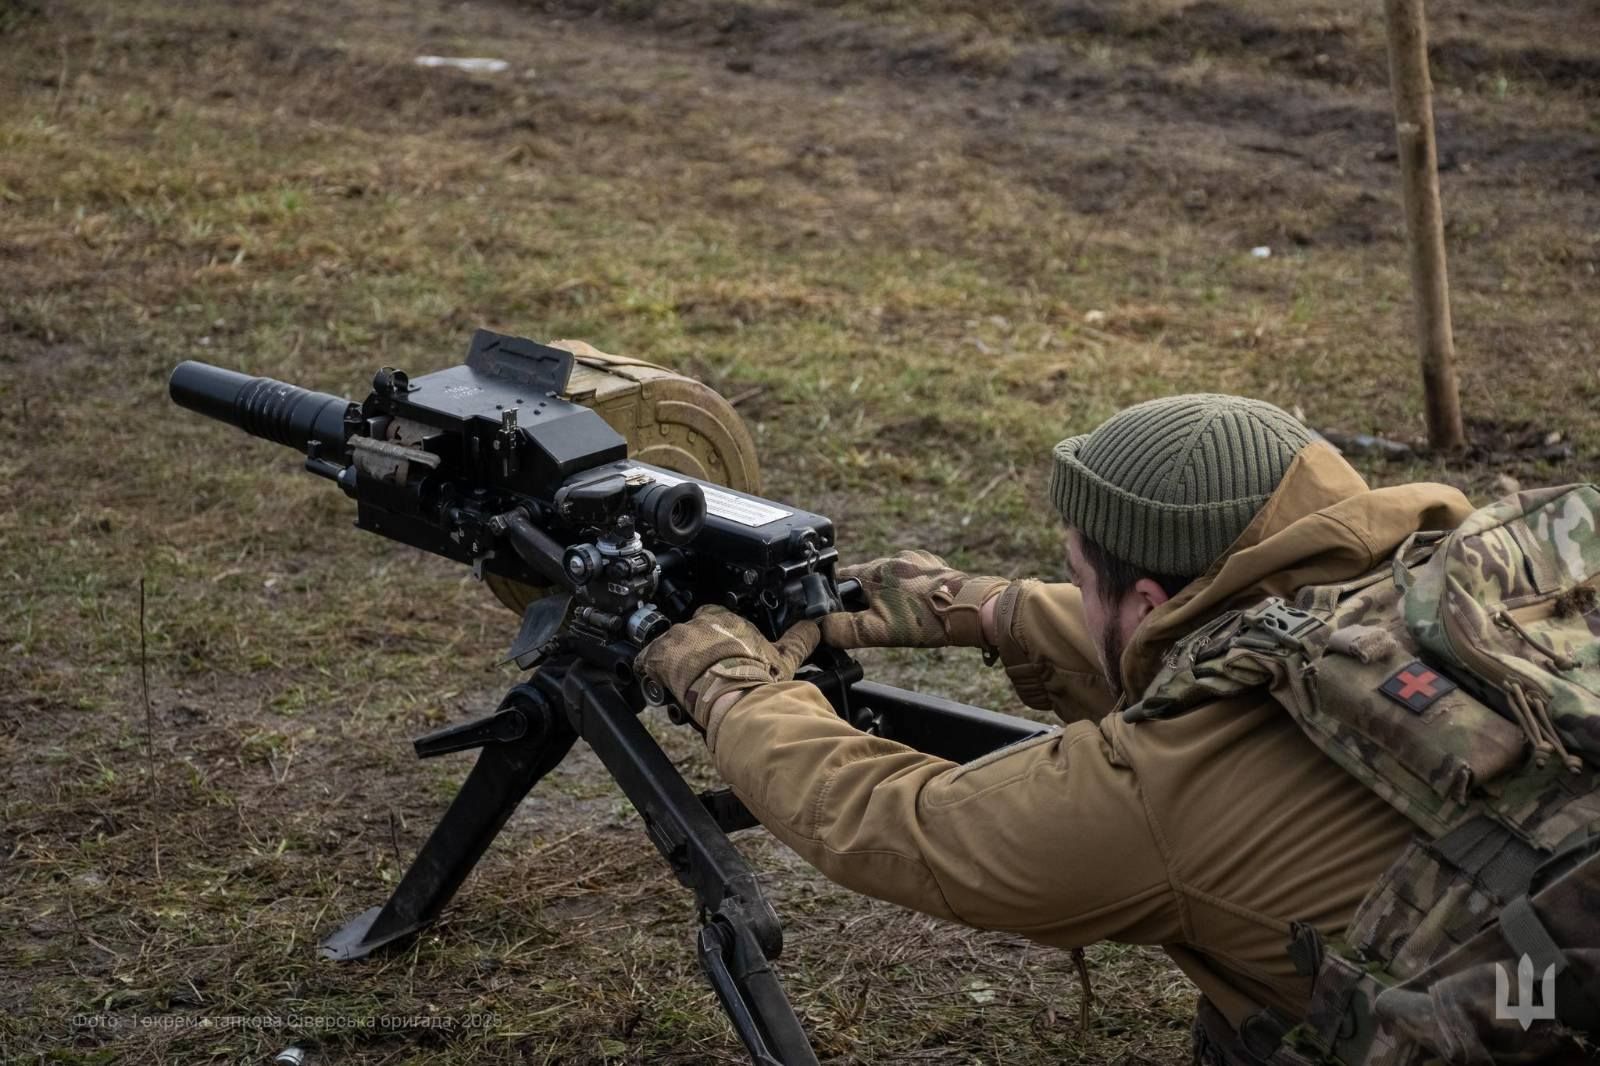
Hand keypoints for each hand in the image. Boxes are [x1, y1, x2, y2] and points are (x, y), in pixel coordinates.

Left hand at [635, 606, 819, 745]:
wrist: (735, 697)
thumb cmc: (758, 678)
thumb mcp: (785, 657)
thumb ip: (800, 638)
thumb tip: (816, 626)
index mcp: (727, 618)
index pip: (713, 616)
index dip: (713, 634)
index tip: (716, 650)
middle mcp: (700, 622)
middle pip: (689, 631)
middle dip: (692, 649)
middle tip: (700, 671)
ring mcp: (677, 638)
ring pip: (668, 645)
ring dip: (672, 660)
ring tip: (682, 681)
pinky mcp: (660, 656)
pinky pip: (647, 661)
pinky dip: (650, 670)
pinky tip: (659, 684)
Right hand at [819, 550, 1007, 650]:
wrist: (970, 610)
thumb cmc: (925, 620)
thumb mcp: (878, 631)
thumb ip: (845, 630)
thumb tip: (820, 629)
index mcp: (875, 571)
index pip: (841, 578)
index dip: (834, 596)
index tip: (836, 611)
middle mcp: (893, 559)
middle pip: (866, 578)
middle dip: (865, 598)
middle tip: (874, 620)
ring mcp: (916, 560)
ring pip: (890, 577)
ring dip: (888, 594)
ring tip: (900, 616)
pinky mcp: (934, 566)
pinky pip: (912, 577)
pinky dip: (909, 590)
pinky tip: (917, 607)